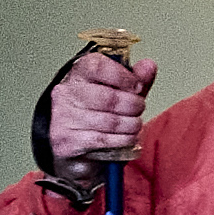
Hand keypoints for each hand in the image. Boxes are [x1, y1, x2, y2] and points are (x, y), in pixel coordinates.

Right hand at [46, 50, 158, 180]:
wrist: (75, 149)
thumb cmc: (96, 116)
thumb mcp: (118, 93)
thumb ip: (134, 80)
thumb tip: (149, 66)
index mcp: (78, 74)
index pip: (97, 66)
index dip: (123, 77)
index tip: (137, 86)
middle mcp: (66, 93)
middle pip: (108, 97)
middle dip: (133, 105)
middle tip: (139, 109)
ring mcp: (64, 117)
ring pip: (109, 121)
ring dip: (131, 125)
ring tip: (135, 125)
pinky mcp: (67, 140)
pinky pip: (104, 140)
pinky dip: (123, 141)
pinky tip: (127, 138)